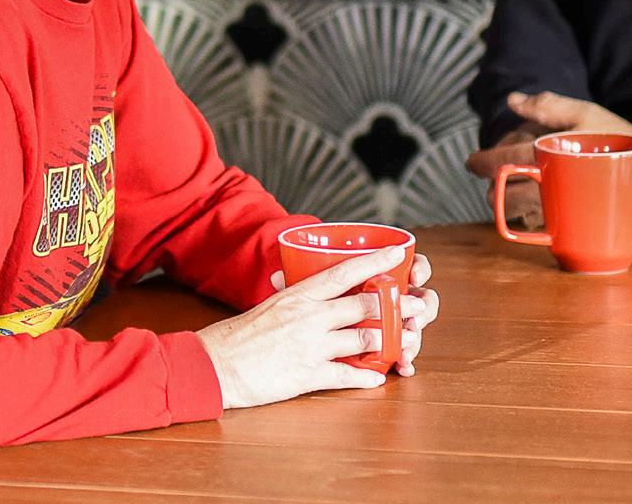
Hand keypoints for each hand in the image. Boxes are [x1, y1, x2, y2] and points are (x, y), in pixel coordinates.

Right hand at [195, 246, 428, 408]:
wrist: (215, 365)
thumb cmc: (238, 335)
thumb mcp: (269, 305)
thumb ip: (294, 295)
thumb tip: (302, 281)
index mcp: (299, 296)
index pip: (344, 272)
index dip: (375, 262)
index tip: (397, 253)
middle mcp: (309, 318)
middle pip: (364, 306)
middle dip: (396, 307)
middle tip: (417, 307)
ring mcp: (310, 347)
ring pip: (363, 340)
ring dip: (386, 341)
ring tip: (401, 341)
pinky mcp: (307, 375)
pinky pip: (346, 376)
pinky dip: (366, 377)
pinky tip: (378, 377)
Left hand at [466, 93, 631, 230]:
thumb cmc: (614, 138)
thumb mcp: (583, 112)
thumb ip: (546, 105)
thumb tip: (513, 100)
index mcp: (546, 156)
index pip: (501, 162)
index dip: (481, 162)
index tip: (472, 162)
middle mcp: (547, 187)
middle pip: (501, 194)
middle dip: (493, 183)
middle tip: (502, 169)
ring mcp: (556, 210)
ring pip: (514, 213)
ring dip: (507, 199)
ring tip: (523, 182)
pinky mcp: (567, 226)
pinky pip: (534, 226)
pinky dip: (526, 213)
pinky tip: (539, 197)